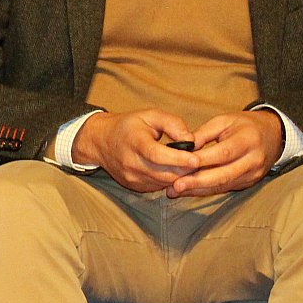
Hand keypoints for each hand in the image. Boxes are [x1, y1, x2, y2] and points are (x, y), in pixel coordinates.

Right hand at [71, 108, 199, 192]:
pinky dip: (170, 180)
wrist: (101, 141)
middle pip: (164, 173)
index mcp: (134, 142)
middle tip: (201, 162)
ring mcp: (132, 177)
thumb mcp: (150, 115)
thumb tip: (191, 139)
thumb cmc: (129, 126)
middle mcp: (131, 163)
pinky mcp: (134, 186)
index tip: (196, 159)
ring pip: (164, 182)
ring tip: (191, 167)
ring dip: (180, 177)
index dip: (178, 159)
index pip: (157, 155)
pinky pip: (158, 186)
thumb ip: (172, 123)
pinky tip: (176, 171)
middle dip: (186, 170)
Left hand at [166, 109, 282, 197]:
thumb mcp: (224, 120)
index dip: (202, 160)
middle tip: (175, 186)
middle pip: (223, 175)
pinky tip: (189, 191)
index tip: (180, 164)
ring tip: (176, 191)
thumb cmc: (244, 125)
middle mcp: (253, 161)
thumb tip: (182, 146)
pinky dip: (206, 190)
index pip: (223, 153)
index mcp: (248, 140)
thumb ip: (203, 133)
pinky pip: (225, 188)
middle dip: (198, 182)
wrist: (273, 135)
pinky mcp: (249, 183)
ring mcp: (253, 175)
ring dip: (198, 189)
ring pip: (223, 185)